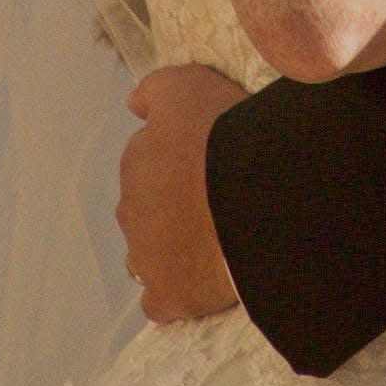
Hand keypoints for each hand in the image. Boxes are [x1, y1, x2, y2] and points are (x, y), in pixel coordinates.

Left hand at [117, 64, 243, 321]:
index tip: (211, 158)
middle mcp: (131, 208)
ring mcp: (146, 257)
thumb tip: (132, 104)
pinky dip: (178, 292)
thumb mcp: (188, 85)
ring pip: (151, 252)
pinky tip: (204, 281)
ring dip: (173, 247)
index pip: (150, 157)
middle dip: (173, 204)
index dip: (181, 157)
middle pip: (148, 206)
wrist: (253, 196)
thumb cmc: (225, 134)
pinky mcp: (167, 297)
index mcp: (137, 160)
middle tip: (218, 198)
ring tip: (217, 239)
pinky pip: (163, 300)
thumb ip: (154, 91)